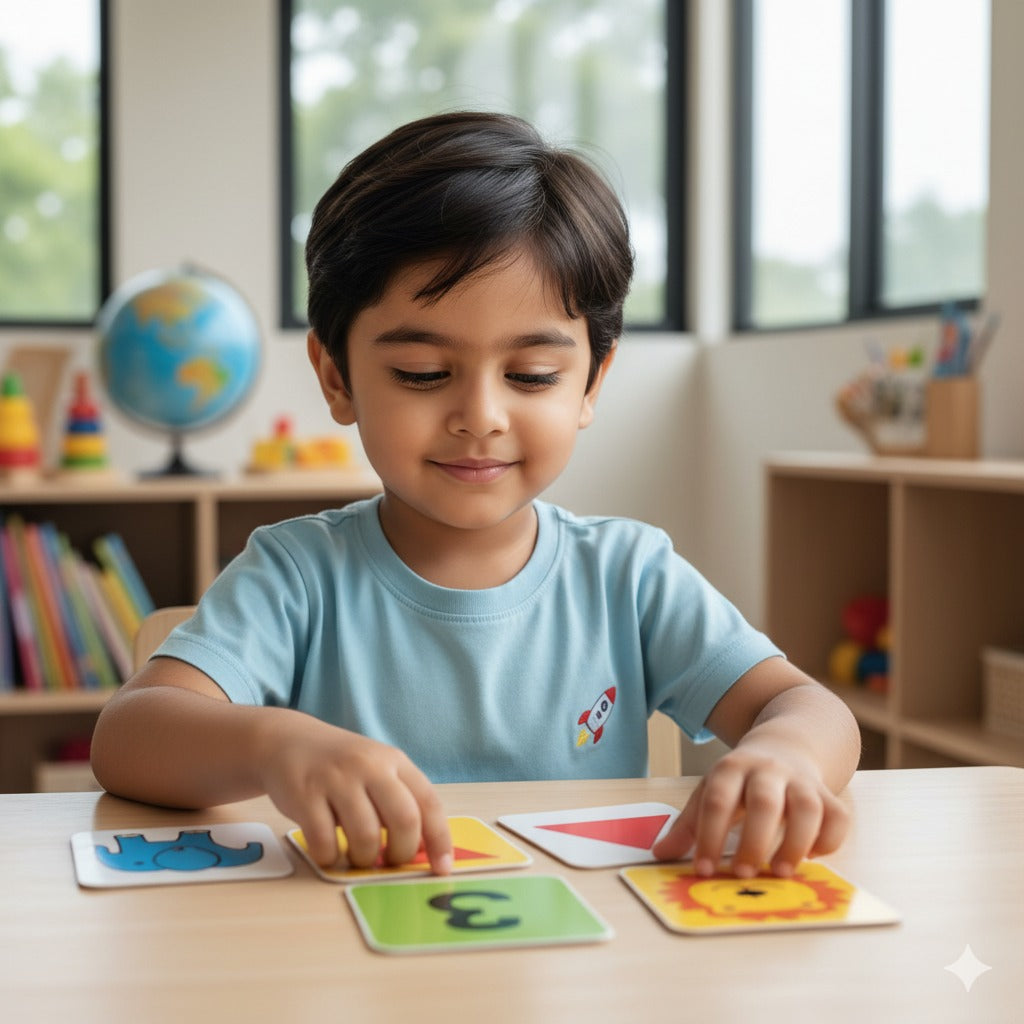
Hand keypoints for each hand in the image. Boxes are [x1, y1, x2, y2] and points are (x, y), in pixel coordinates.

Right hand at [254, 711, 452, 873]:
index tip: (442, 868)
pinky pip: (325, 842)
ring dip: (365, 859)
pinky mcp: (305, 795)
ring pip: (366, 836)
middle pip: (404, 820)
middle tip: (390, 862)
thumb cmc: (341, 766)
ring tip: (358, 856)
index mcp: (394, 761)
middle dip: (402, 853)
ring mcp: (336, 779)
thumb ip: (400, 800)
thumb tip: (423, 851)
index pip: (429, 802)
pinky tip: (330, 852)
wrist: (287, 741)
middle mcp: (369, 766)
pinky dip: (331, 858)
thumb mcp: (377, 769)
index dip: (440, 840)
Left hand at [652, 743, 849, 877]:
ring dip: (796, 843)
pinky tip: (813, 856)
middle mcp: (768, 771)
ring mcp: (801, 781)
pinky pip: (837, 815)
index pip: (717, 799)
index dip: (708, 835)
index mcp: (731, 768)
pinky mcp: (829, 794)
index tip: (702, 870)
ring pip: (807, 808)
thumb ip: (689, 824)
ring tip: (781, 872)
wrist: (787, 744)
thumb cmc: (742, 780)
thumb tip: (659, 854)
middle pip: (764, 802)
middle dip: (754, 841)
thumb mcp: (712, 790)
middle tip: (743, 875)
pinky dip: (829, 839)